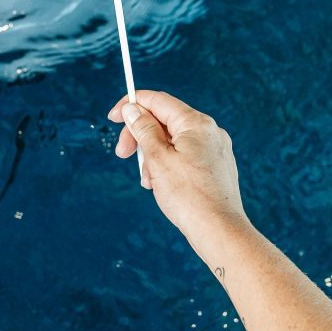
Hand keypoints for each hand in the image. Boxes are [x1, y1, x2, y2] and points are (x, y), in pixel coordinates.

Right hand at [106, 90, 250, 244]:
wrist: (218, 230)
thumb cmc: (189, 197)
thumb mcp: (157, 159)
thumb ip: (143, 129)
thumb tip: (133, 109)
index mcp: (196, 123)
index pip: (158, 101)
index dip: (132, 105)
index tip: (113, 117)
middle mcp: (209, 131)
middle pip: (165, 121)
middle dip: (140, 136)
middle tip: (122, 154)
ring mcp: (215, 149)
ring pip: (173, 141)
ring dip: (153, 156)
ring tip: (149, 181)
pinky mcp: (216, 166)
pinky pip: (185, 156)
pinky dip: (168, 165)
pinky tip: (162, 186)